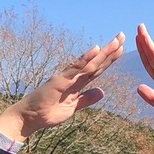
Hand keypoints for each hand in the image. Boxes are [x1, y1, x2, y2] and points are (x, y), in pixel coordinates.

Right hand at [0, 33, 124, 140]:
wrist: (31, 117)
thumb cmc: (49, 111)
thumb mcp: (74, 107)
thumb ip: (87, 98)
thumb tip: (102, 92)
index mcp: (78, 82)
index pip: (97, 69)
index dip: (109, 59)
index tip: (121, 49)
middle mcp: (74, 76)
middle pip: (96, 62)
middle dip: (110, 51)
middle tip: (123, 36)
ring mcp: (67, 77)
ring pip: (90, 63)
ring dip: (103, 53)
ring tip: (116, 42)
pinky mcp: (60, 80)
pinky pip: (75, 69)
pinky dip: (86, 59)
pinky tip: (96, 49)